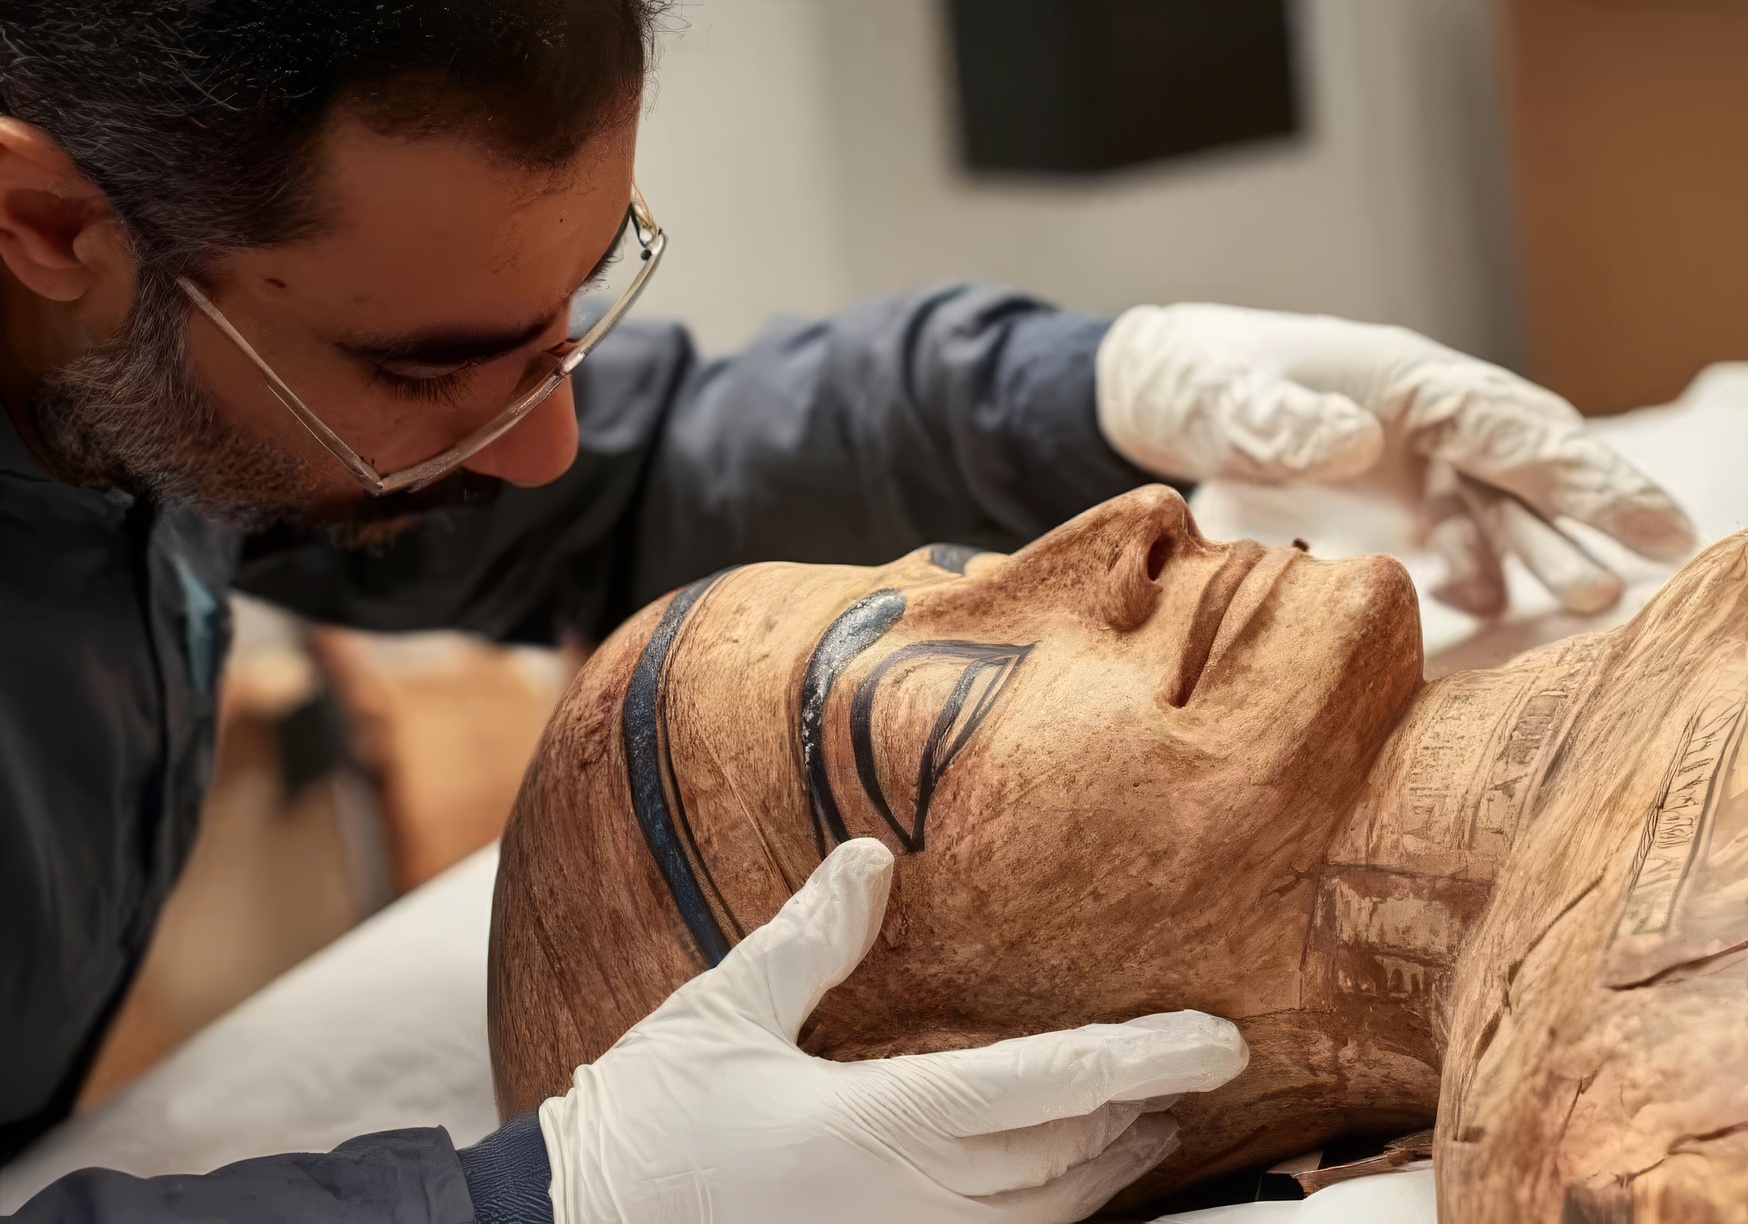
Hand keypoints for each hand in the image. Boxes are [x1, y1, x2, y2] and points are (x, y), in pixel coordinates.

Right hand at [538, 839, 1247, 1223]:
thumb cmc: (641, 1124)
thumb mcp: (720, 1013)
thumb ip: (810, 939)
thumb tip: (871, 859)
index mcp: (879, 1124)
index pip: (1046, 1087)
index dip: (1142, 1060)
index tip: (1219, 1042)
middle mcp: (909, 1204)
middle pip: (1065, 1162)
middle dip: (1135, 1115)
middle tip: (1191, 1072)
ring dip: (1103, 1177)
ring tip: (1143, 1129)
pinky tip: (1054, 1198)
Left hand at [1095, 303, 1696, 614]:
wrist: (1155, 397)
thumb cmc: (1197, 383)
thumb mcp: (1225, 401)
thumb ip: (1281, 422)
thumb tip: (1357, 442)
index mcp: (1409, 381)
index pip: (1515, 428)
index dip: (1586, 475)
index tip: (1653, 523)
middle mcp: (1424, 418)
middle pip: (1526, 467)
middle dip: (1589, 514)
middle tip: (1646, 569)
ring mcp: (1410, 460)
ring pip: (1496, 509)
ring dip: (1537, 554)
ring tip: (1580, 604)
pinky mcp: (1386, 499)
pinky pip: (1450, 537)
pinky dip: (1474, 572)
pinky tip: (1485, 609)